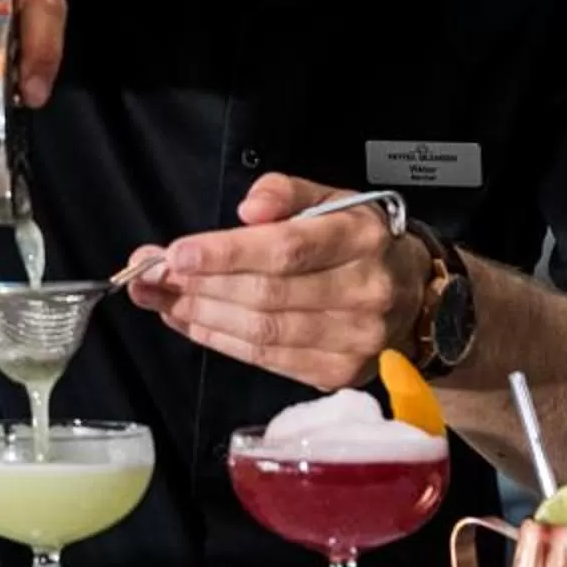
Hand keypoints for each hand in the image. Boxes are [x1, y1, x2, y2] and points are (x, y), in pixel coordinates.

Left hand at [123, 173, 429, 390]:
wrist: (416, 299)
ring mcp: (354, 340)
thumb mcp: (333, 199)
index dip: (226, 253)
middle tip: (150, 275)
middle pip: (265, 294)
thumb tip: (249, 208)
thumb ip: (286, 192)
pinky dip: (220, 341)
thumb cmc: (360, 245)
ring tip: (160, 298)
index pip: (286, 249)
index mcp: (361, 240)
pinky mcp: (337, 373)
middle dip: (198, 285)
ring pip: (261, 332)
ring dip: (200, 315)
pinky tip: (190, 322)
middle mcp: (363, 293)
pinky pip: (266, 359)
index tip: (176, 253)